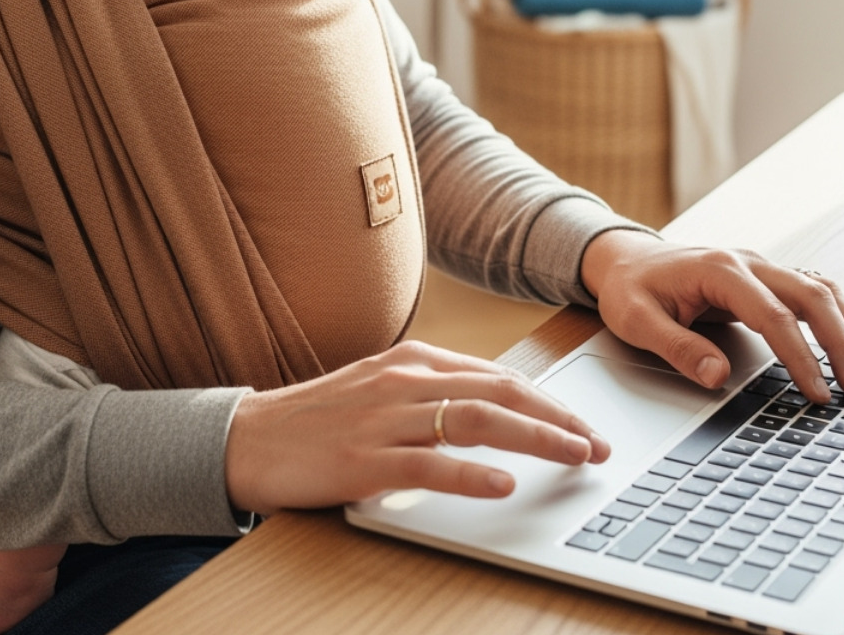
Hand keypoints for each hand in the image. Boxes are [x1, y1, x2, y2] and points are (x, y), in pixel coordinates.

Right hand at [223, 341, 611, 515]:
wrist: (247, 437)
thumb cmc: (317, 419)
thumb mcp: (381, 390)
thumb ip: (432, 394)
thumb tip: (494, 410)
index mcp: (412, 360)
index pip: (499, 375)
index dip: (549, 401)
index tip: (584, 424)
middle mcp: (404, 379)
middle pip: (500, 391)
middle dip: (558, 418)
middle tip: (597, 443)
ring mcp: (384, 417)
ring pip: (476, 418)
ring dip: (534, 437)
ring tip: (574, 455)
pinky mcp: (363, 457)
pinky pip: (428, 462)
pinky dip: (471, 472)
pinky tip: (504, 483)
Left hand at [581, 230, 843, 401]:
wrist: (624, 259)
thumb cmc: (630, 288)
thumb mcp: (637, 321)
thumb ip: (677, 347)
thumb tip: (718, 376)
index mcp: (719, 271)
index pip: (774, 316)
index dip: (800, 356)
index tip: (817, 391)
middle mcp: (749, 263)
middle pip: (812, 296)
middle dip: (840, 342)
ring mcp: (760, 267)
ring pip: (821, 291)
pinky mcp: (765, 278)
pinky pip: (813, 293)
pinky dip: (842, 316)